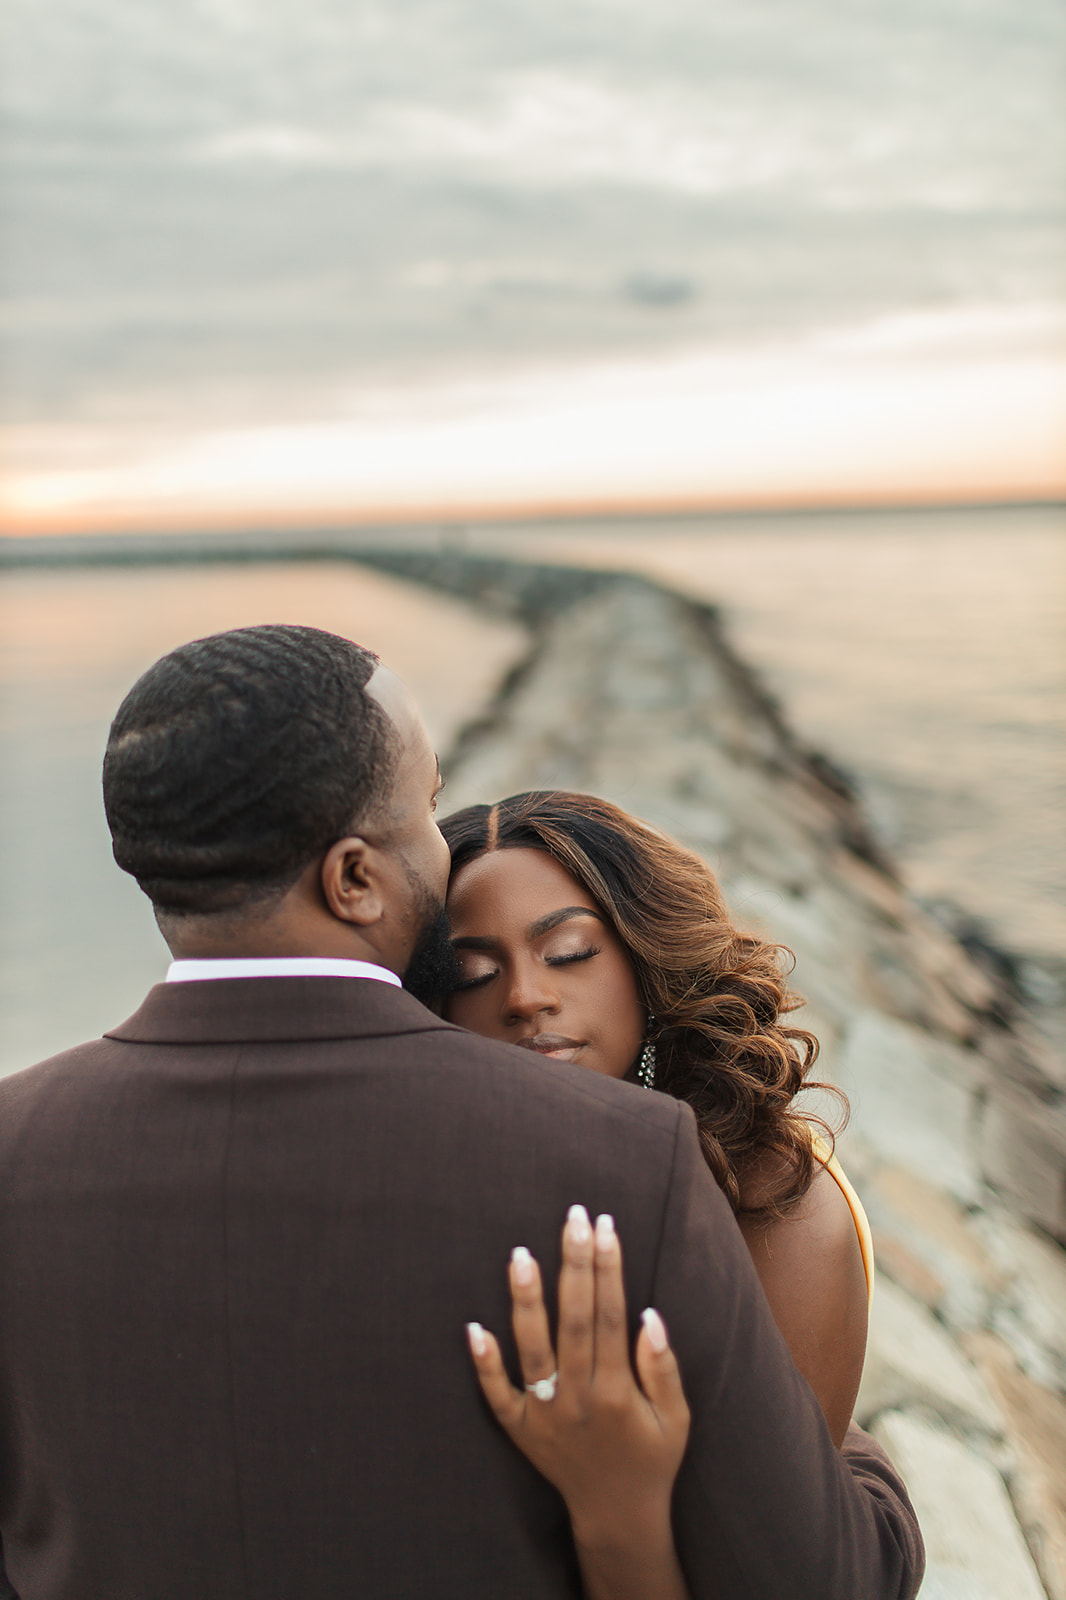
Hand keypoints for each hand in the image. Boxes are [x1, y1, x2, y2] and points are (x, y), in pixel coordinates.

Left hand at [466, 1206, 690, 1554]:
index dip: (609, 1269)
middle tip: (572, 1217)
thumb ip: (663, 1368)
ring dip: (526, 1301)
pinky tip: (473, 1327)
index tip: (605, 1226)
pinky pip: (497, 1396)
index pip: (611, 1316)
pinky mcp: (521, 1431)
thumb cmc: (652, 1459)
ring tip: (521, 1254)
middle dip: (574, 1266)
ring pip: (531, 1350)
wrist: (616, 1516)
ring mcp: (545, 1416)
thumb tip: (649, 1314)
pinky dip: (484, 1364)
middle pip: (574, 1321)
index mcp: (617, 1392)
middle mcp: (578, 1399)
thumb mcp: (676, 1419)